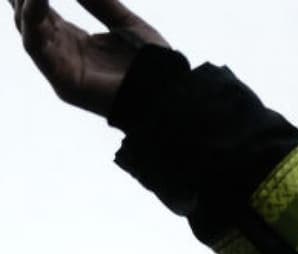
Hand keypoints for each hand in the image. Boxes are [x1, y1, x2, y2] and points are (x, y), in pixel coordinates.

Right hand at [11, 0, 167, 116]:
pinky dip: (32, 19)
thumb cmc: (153, 64)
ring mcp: (60, 68)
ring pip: (27, 29)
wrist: (168, 95)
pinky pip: (35, 46)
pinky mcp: (62, 81)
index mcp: (75, 41)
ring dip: (23, 4)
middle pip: (29, 19)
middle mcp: (63, 54)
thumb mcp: (125, 24)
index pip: (42, 12)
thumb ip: (100, 1)